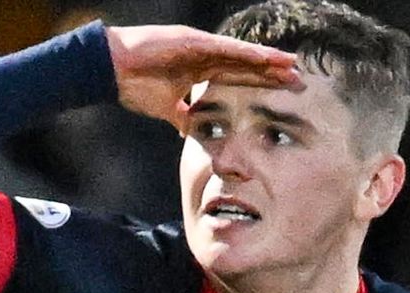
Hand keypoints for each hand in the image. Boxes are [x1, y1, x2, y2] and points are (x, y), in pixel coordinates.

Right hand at [105, 25, 301, 132]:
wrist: (111, 70)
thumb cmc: (135, 86)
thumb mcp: (165, 108)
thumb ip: (181, 117)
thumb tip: (190, 134)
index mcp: (198, 71)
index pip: (237, 77)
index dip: (259, 83)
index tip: (281, 91)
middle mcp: (203, 56)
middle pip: (245, 65)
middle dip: (270, 73)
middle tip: (298, 79)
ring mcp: (199, 46)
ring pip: (240, 54)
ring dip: (266, 60)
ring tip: (290, 65)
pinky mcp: (192, 41)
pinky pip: (225, 49)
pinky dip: (247, 53)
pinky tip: (266, 58)